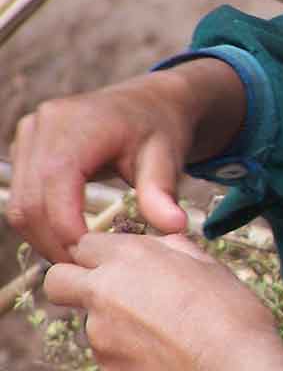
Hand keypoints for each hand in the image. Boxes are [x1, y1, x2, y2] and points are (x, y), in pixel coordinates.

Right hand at [6, 59, 244, 262]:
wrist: (151, 102)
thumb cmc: (160, 127)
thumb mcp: (167, 157)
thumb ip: (162, 192)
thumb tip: (174, 227)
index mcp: (76, 125)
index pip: (55, 189)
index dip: (68, 230)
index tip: (94, 260)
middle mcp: (43, 126)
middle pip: (30, 201)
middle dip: (54, 241)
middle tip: (86, 269)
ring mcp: (29, 134)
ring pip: (19, 203)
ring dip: (44, 236)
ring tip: (79, 258)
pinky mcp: (26, 146)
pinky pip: (22, 195)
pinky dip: (41, 222)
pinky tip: (69, 238)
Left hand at [43, 232, 282, 370]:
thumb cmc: (232, 313)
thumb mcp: (209, 266)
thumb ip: (174, 250)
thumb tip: (161, 246)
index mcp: (132, 257)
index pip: (85, 244)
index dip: (101, 254)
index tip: (119, 264)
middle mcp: (104, 291)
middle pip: (57, 281)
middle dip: (72, 283)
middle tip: (109, 294)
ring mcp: (100, 333)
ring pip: (90, 321)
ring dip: (115, 323)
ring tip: (166, 334)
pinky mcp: (106, 369)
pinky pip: (108, 354)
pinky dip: (129, 354)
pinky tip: (166, 357)